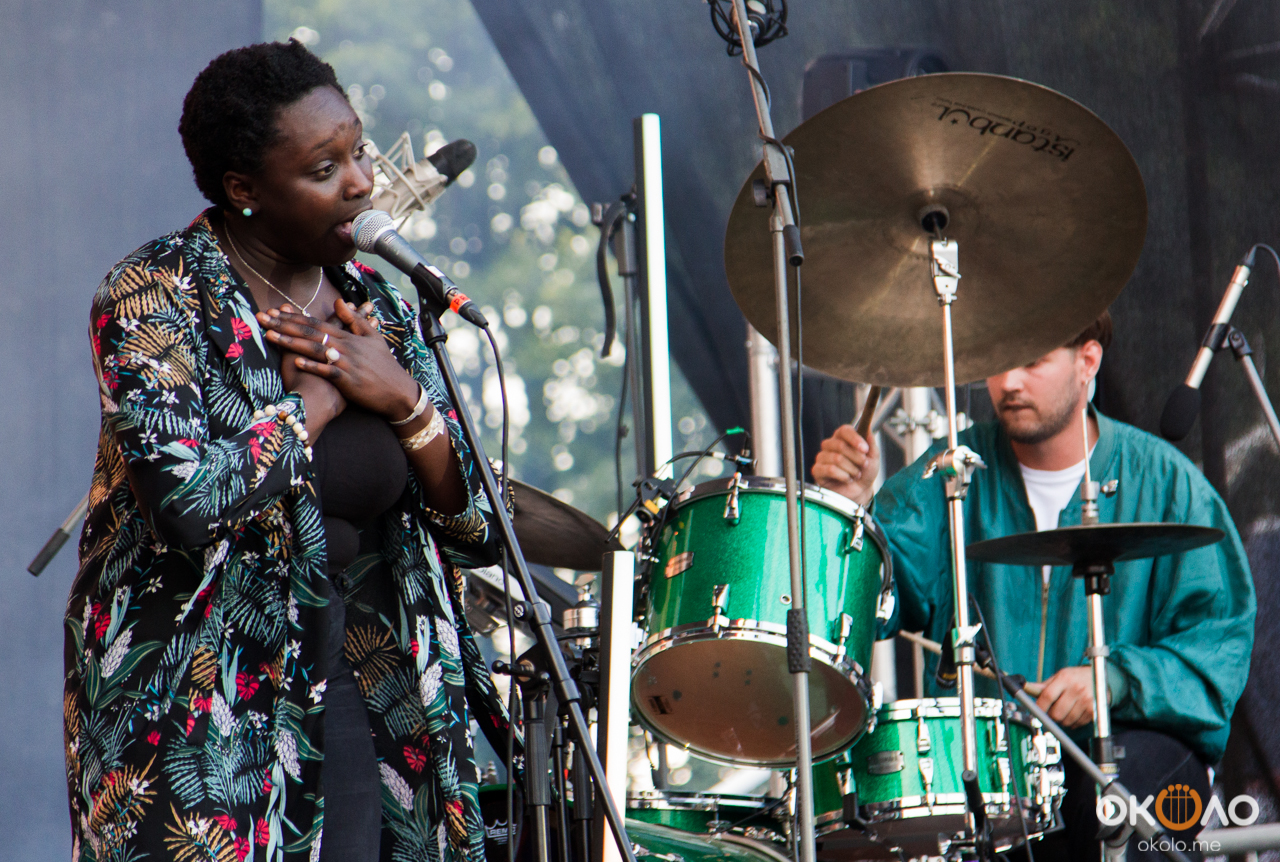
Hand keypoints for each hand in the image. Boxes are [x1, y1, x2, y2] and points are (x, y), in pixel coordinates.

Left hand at [257, 300, 419, 421]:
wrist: (398, 392)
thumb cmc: (385, 367)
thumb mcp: (374, 339)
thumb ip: (356, 320)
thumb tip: (340, 302)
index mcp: (349, 337)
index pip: (317, 323)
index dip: (295, 316)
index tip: (275, 310)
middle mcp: (345, 347)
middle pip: (311, 332)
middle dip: (285, 324)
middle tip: (263, 318)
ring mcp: (347, 363)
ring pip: (315, 349)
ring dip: (292, 342)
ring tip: (271, 335)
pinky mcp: (348, 381)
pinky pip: (327, 372)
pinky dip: (313, 366)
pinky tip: (297, 361)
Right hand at [812, 424, 878, 506]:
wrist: (860, 491)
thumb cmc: (864, 472)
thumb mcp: (873, 458)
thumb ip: (871, 443)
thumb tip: (868, 430)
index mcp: (842, 438)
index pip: (844, 430)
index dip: (855, 438)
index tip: (865, 449)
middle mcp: (830, 445)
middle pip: (840, 445)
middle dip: (856, 458)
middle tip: (863, 465)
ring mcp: (822, 457)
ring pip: (836, 458)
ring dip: (851, 469)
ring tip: (856, 474)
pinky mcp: (817, 470)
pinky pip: (830, 469)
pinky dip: (843, 476)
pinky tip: (847, 479)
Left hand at [1032, 666, 1101, 728]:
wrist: (1101, 678)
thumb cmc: (1076, 677)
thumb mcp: (1060, 676)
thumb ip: (1044, 685)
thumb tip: (1025, 687)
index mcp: (1065, 678)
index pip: (1047, 696)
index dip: (1039, 707)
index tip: (1035, 711)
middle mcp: (1076, 689)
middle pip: (1056, 713)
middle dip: (1051, 716)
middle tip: (1052, 711)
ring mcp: (1086, 701)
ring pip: (1066, 721)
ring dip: (1062, 720)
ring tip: (1064, 711)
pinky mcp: (1094, 710)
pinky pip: (1077, 723)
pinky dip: (1073, 722)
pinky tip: (1074, 713)